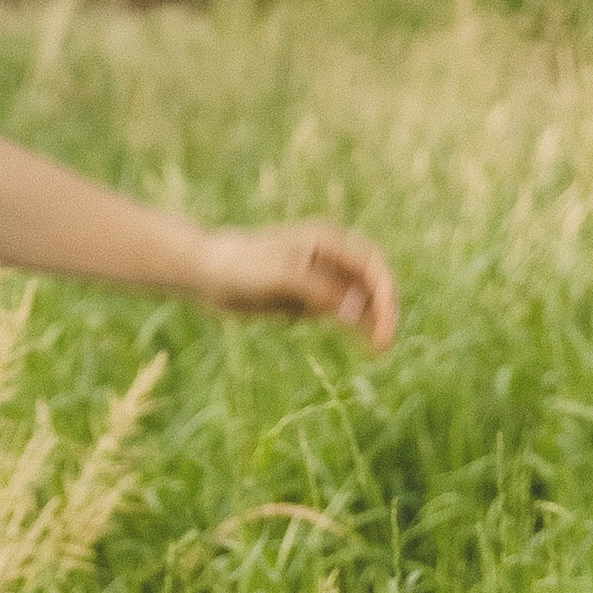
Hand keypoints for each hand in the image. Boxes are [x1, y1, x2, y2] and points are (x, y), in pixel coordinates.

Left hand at [198, 220, 398, 353]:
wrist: (206, 271)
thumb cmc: (242, 264)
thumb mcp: (281, 275)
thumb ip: (319, 289)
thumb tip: (357, 309)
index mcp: (329, 241)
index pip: (373, 265)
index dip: (385, 293)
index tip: (385, 322)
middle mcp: (330, 258)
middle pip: (372, 284)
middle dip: (383, 310)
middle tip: (385, 343)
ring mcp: (321, 279)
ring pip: (359, 301)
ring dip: (372, 322)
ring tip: (380, 350)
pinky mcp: (308, 298)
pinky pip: (341, 313)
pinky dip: (354, 327)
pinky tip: (366, 346)